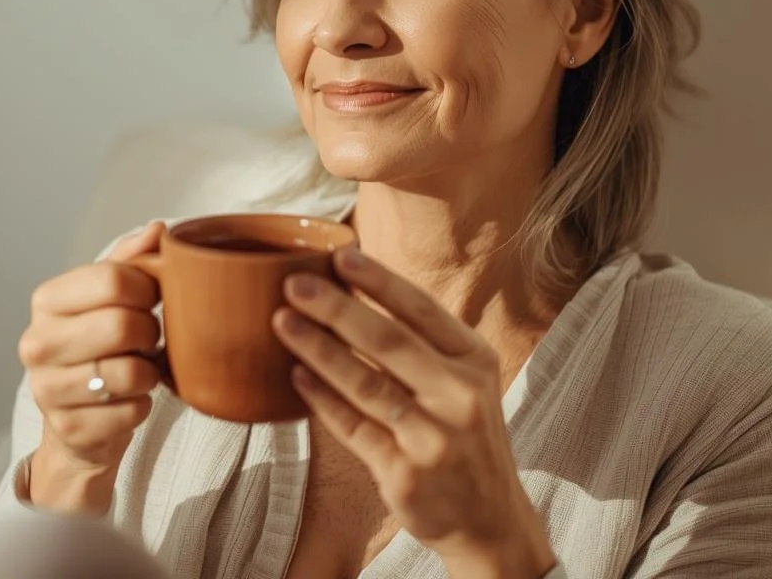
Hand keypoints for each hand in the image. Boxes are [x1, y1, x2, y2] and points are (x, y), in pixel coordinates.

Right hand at [17, 222, 165, 513]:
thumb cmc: (100, 347)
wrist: (78, 421)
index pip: (113, 279)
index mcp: (46, 301)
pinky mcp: (69, 430)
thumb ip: (132, 261)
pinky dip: (143, 405)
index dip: (148, 289)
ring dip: (147, 373)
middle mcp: (36, 344)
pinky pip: (134, 411)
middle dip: (149, 333)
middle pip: (124, 325)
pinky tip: (128, 400)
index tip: (149, 300)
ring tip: (136, 369)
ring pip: (130, 373)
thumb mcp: (109, 299)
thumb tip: (157, 230)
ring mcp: (47, 390)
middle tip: (146, 339)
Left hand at [272, 246, 556, 577]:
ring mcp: (435, 438)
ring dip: (319, 350)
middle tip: (294, 284)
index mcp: (475, 361)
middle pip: (390, 342)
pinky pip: (354, 429)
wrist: (489, 519)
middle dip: (337, 308)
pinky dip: (322, 401)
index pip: (422, 310)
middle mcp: (461, 396)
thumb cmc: (463, 437)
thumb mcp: (465, 382)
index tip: (340, 254)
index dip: (379, 281)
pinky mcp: (407, 475)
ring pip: (366, 384)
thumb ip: (423, 344)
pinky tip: (297, 377)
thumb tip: (355, 287)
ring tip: (282, 324)